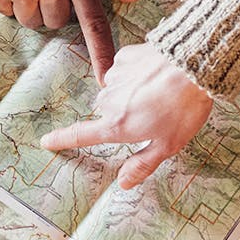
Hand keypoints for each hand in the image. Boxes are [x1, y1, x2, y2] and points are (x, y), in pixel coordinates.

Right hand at [40, 43, 212, 186]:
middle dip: (123, 114)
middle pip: (106, 112)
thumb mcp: (168, 145)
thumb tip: (123, 183)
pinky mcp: (125, 56)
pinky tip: (155, 75)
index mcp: (117, 125)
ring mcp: (116, 76)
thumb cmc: (183, 108)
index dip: (62, 140)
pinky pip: (124, 69)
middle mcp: (110, 100)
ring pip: (116, 89)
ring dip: (130, 92)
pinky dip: (136, 73)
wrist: (193, 64)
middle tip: (152, 115)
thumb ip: (142, 164)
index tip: (47, 141)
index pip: (81, 135)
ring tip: (159, 93)